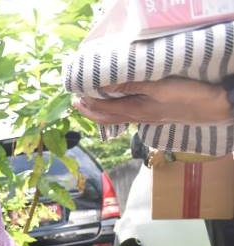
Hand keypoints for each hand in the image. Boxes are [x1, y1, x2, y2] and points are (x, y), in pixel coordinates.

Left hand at [74, 77, 229, 124]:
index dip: (88, 103)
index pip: (104, 109)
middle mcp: (137, 117)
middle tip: (76, 104)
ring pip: (117, 118)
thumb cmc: (187, 96)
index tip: (75, 95)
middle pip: (106, 118)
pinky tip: (118, 107)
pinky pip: (128, 116)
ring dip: (101, 113)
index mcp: (135, 110)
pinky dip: (116, 112)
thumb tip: (105, 84)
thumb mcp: (159, 86)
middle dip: (90, 112)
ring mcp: (146, 118)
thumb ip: (131, 84)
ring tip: (90, 106)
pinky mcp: (155, 115)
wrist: (214, 109)